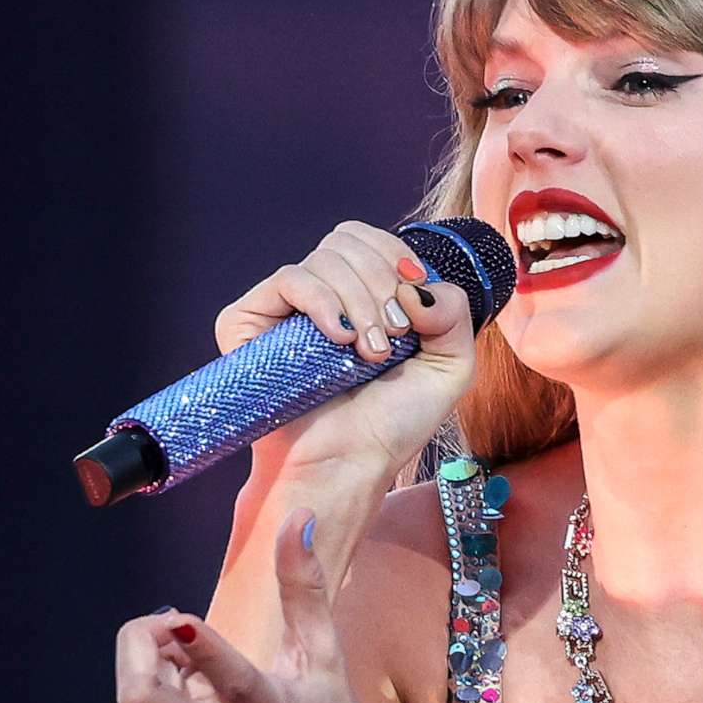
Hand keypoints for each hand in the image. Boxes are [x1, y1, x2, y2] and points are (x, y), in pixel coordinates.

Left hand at [115, 505, 398, 702]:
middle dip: (136, 645)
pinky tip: (208, 694)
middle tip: (167, 624)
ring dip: (161, 664)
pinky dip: (175, 692)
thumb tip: (297, 517)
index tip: (181, 619)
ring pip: (148, 700)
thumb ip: (305, 589)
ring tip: (198, 656)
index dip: (198, 648)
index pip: (227, 680)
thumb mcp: (328, 660)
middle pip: (140, 696)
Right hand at [214, 219, 480, 484]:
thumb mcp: (450, 365)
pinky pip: (289, 279)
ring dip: (359, 302)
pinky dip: (322, 302)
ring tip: (370, 354)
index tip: (413, 300)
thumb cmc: (393, 423)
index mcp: (359, 296)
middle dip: (382, 283)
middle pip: (348, 240)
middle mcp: (320, 295)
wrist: (349, 463)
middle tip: (393, 337)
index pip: (369, 239)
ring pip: (325, 258)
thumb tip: (414, 284)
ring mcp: (283, 307)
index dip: (395, 256)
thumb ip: (454, 312)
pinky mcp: (248, 322)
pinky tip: (338, 339)